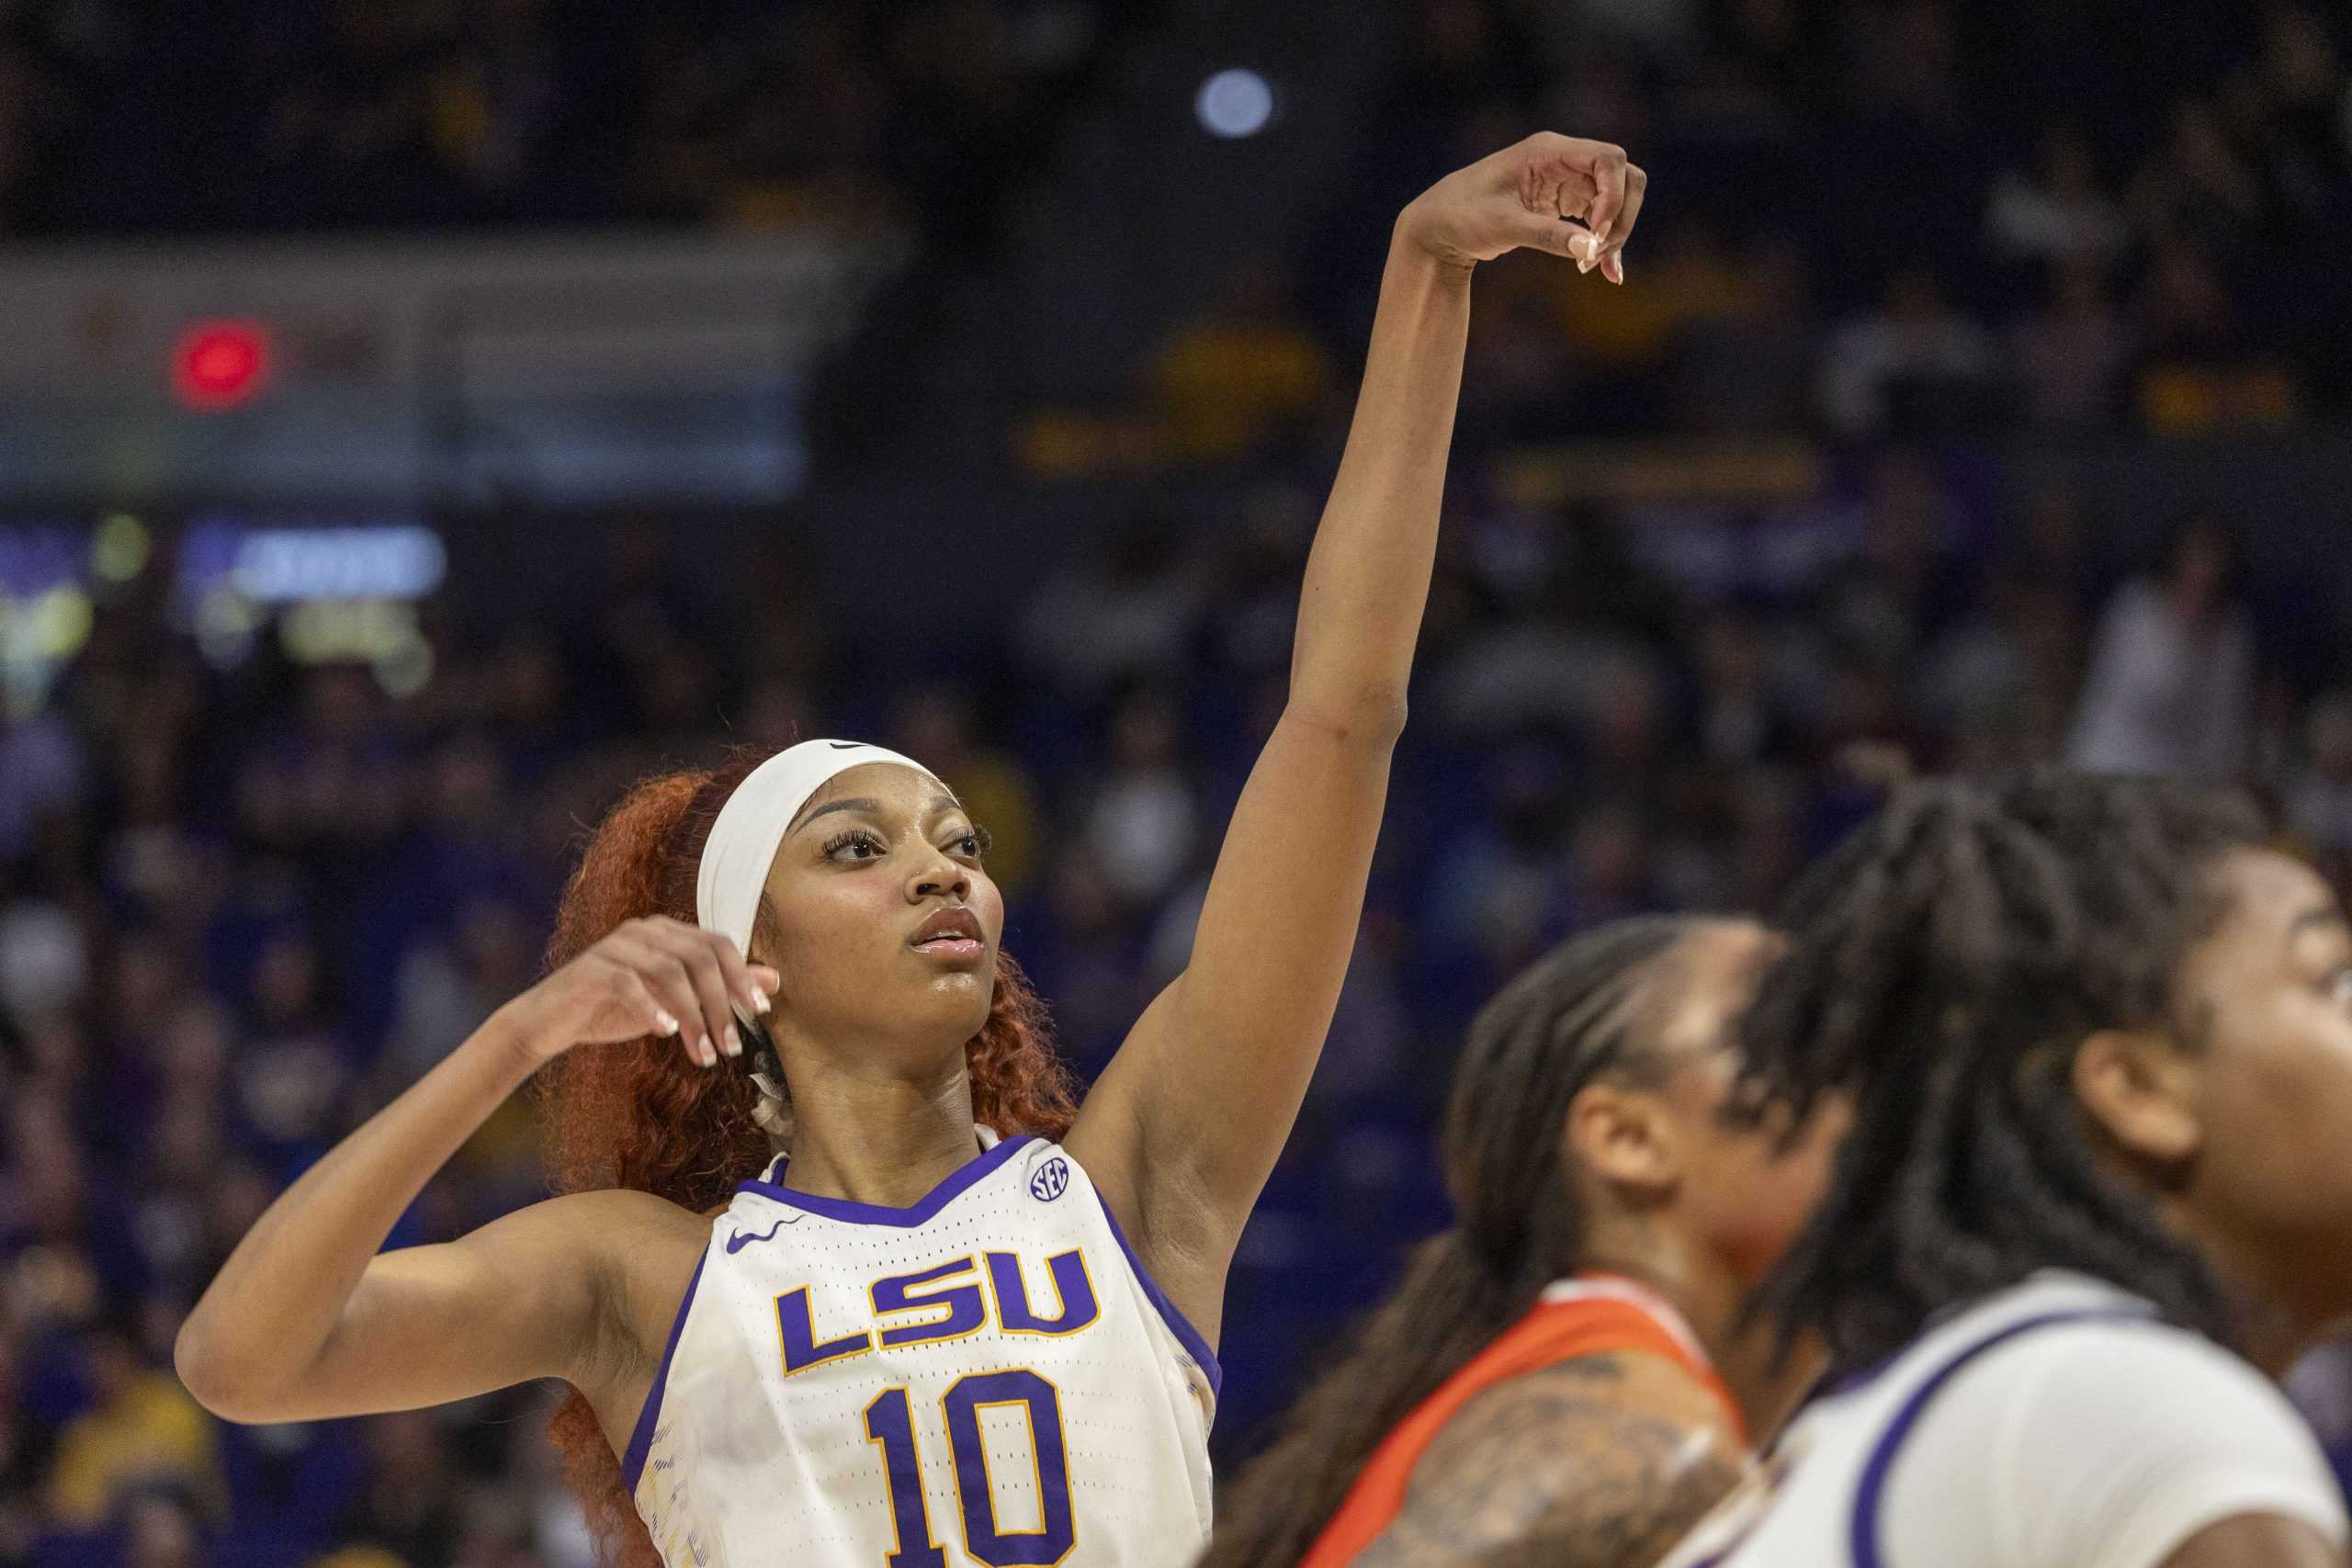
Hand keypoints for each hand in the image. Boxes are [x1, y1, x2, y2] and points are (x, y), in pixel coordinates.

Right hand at [498, 916, 778, 1068]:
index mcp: (667, 932)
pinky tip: (666, 1033)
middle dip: (721, 1003)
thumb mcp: (676, 1002)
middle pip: (698, 957)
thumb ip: (719, 989)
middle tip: (731, 1046)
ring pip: (669, 972)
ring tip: (703, 1055)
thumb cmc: (616, 1010)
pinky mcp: (592, 969)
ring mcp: (616, 946)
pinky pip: (628, 983)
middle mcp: (644, 931)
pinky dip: (652, 1008)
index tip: (760, 1012)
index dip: (743, 975)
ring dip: (692, 1016)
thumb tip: (773, 980)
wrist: (552, 1023)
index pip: (717, 943)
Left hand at [1396, 132, 1646, 282]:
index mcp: (1548, 151)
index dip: (1613, 195)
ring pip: (1615, 199)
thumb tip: (1590, 249)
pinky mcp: (1563, 204)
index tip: (1595, 232)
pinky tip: (1608, 272)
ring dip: (1615, 232)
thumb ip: (1547, 235)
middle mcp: (1563, 161)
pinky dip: (1605, 243)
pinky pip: (1599, 219)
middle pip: (1623, 177)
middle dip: (1620, 217)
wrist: (1439, 226)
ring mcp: (1566, 181)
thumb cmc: (1462, 216)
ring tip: (1595, 267)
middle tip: (1597, 253)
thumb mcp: (1503, 226)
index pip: (1609, 159)